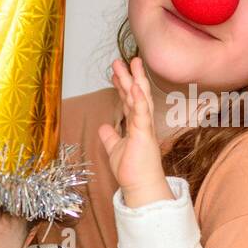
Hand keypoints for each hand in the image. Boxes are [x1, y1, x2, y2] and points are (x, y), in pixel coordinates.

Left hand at [98, 57, 171, 206]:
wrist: (140, 186)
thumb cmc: (132, 171)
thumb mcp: (115, 150)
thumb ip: (110, 137)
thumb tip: (103, 127)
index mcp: (136, 126)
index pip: (129, 101)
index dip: (122, 86)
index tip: (116, 73)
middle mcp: (142, 123)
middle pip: (136, 94)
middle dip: (129, 76)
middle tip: (121, 60)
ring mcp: (145, 127)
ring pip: (140, 98)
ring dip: (134, 80)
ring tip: (130, 63)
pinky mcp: (144, 134)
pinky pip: (142, 113)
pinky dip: (138, 99)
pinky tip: (135, 86)